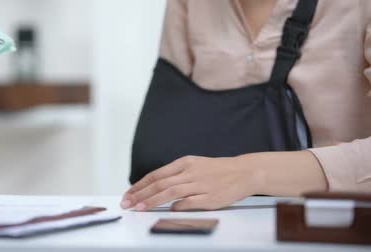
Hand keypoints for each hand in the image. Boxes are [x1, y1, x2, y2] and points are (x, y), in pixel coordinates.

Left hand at [121, 156, 261, 210]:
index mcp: (184, 163)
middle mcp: (190, 172)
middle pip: (160, 183)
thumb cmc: (217, 171)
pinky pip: (189, 202)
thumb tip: (155, 188)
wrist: (245, 172)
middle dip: (141, 194)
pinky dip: (177, 206)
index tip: (128, 194)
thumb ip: (176, 176)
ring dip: (153, 200)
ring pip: (170, 192)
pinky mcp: (210, 197)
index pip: (156, 175)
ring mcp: (200, 185)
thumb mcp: (194, 165)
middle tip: (127, 203)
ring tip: (139, 208)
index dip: (140, 185)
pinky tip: (167, 211)